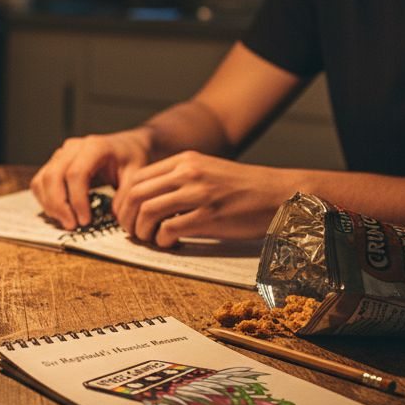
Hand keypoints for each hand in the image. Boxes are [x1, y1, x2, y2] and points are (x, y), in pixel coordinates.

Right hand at [30, 129, 150, 228]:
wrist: (126, 145)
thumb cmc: (131, 159)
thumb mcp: (137, 174)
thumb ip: (127, 194)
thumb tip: (112, 215)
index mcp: (95, 146)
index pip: (76, 174)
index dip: (77, 200)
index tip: (86, 221)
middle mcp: (73, 147)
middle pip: (54, 176)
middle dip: (59, 205)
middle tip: (72, 226)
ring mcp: (61, 154)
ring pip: (43, 179)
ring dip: (50, 204)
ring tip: (67, 222)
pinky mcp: (54, 163)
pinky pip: (40, 181)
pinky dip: (45, 200)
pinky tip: (60, 213)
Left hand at [114, 151, 296, 244]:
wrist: (279, 194)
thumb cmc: (245, 189)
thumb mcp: (208, 171)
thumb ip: (180, 180)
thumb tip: (149, 202)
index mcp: (185, 160)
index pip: (137, 177)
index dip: (124, 200)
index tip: (125, 215)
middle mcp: (188, 172)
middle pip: (136, 194)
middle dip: (126, 217)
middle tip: (131, 231)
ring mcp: (198, 193)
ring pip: (148, 211)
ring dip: (142, 231)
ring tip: (149, 239)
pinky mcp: (209, 215)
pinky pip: (169, 229)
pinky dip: (162, 240)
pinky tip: (169, 243)